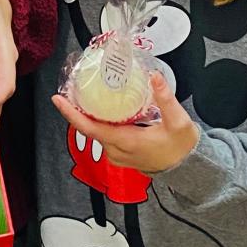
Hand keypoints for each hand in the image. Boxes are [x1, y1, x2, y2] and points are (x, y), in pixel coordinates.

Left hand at [52, 71, 199, 173]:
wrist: (188, 169)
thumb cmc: (182, 148)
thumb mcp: (178, 121)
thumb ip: (165, 98)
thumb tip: (154, 76)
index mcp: (125, 141)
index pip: (90, 128)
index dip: (71, 114)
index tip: (58, 99)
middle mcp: (117, 150)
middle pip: (89, 129)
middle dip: (77, 109)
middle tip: (71, 88)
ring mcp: (117, 155)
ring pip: (95, 133)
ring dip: (87, 116)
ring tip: (82, 95)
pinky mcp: (120, 155)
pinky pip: (103, 137)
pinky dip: (98, 122)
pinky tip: (101, 109)